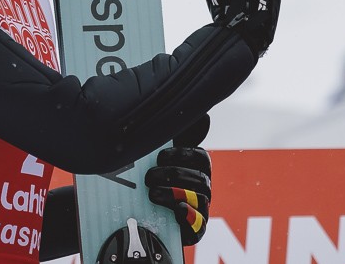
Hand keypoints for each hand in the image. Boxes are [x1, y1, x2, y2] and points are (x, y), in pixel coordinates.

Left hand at [144, 115, 211, 246]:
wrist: (141, 216)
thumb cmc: (153, 179)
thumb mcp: (159, 155)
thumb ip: (176, 134)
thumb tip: (203, 115)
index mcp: (198, 168)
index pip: (201, 157)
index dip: (182, 155)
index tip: (160, 156)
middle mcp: (203, 188)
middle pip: (198, 178)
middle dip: (172, 175)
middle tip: (148, 177)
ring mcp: (201, 209)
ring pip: (198, 199)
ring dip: (173, 194)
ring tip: (152, 193)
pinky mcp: (195, 230)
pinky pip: (199, 223)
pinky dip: (189, 216)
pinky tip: (177, 210)